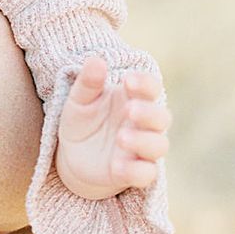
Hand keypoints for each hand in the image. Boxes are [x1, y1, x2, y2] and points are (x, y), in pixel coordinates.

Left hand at [56, 55, 169, 198]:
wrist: (73, 157)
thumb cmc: (83, 121)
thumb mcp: (79, 101)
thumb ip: (87, 83)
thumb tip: (95, 60)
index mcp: (133, 100)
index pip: (151, 87)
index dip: (145, 83)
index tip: (128, 80)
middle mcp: (142, 124)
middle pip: (161, 117)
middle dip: (149, 113)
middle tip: (129, 109)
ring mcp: (140, 149)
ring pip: (158, 145)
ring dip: (143, 141)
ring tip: (121, 137)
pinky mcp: (133, 172)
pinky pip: (145, 173)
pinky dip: (136, 170)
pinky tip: (117, 166)